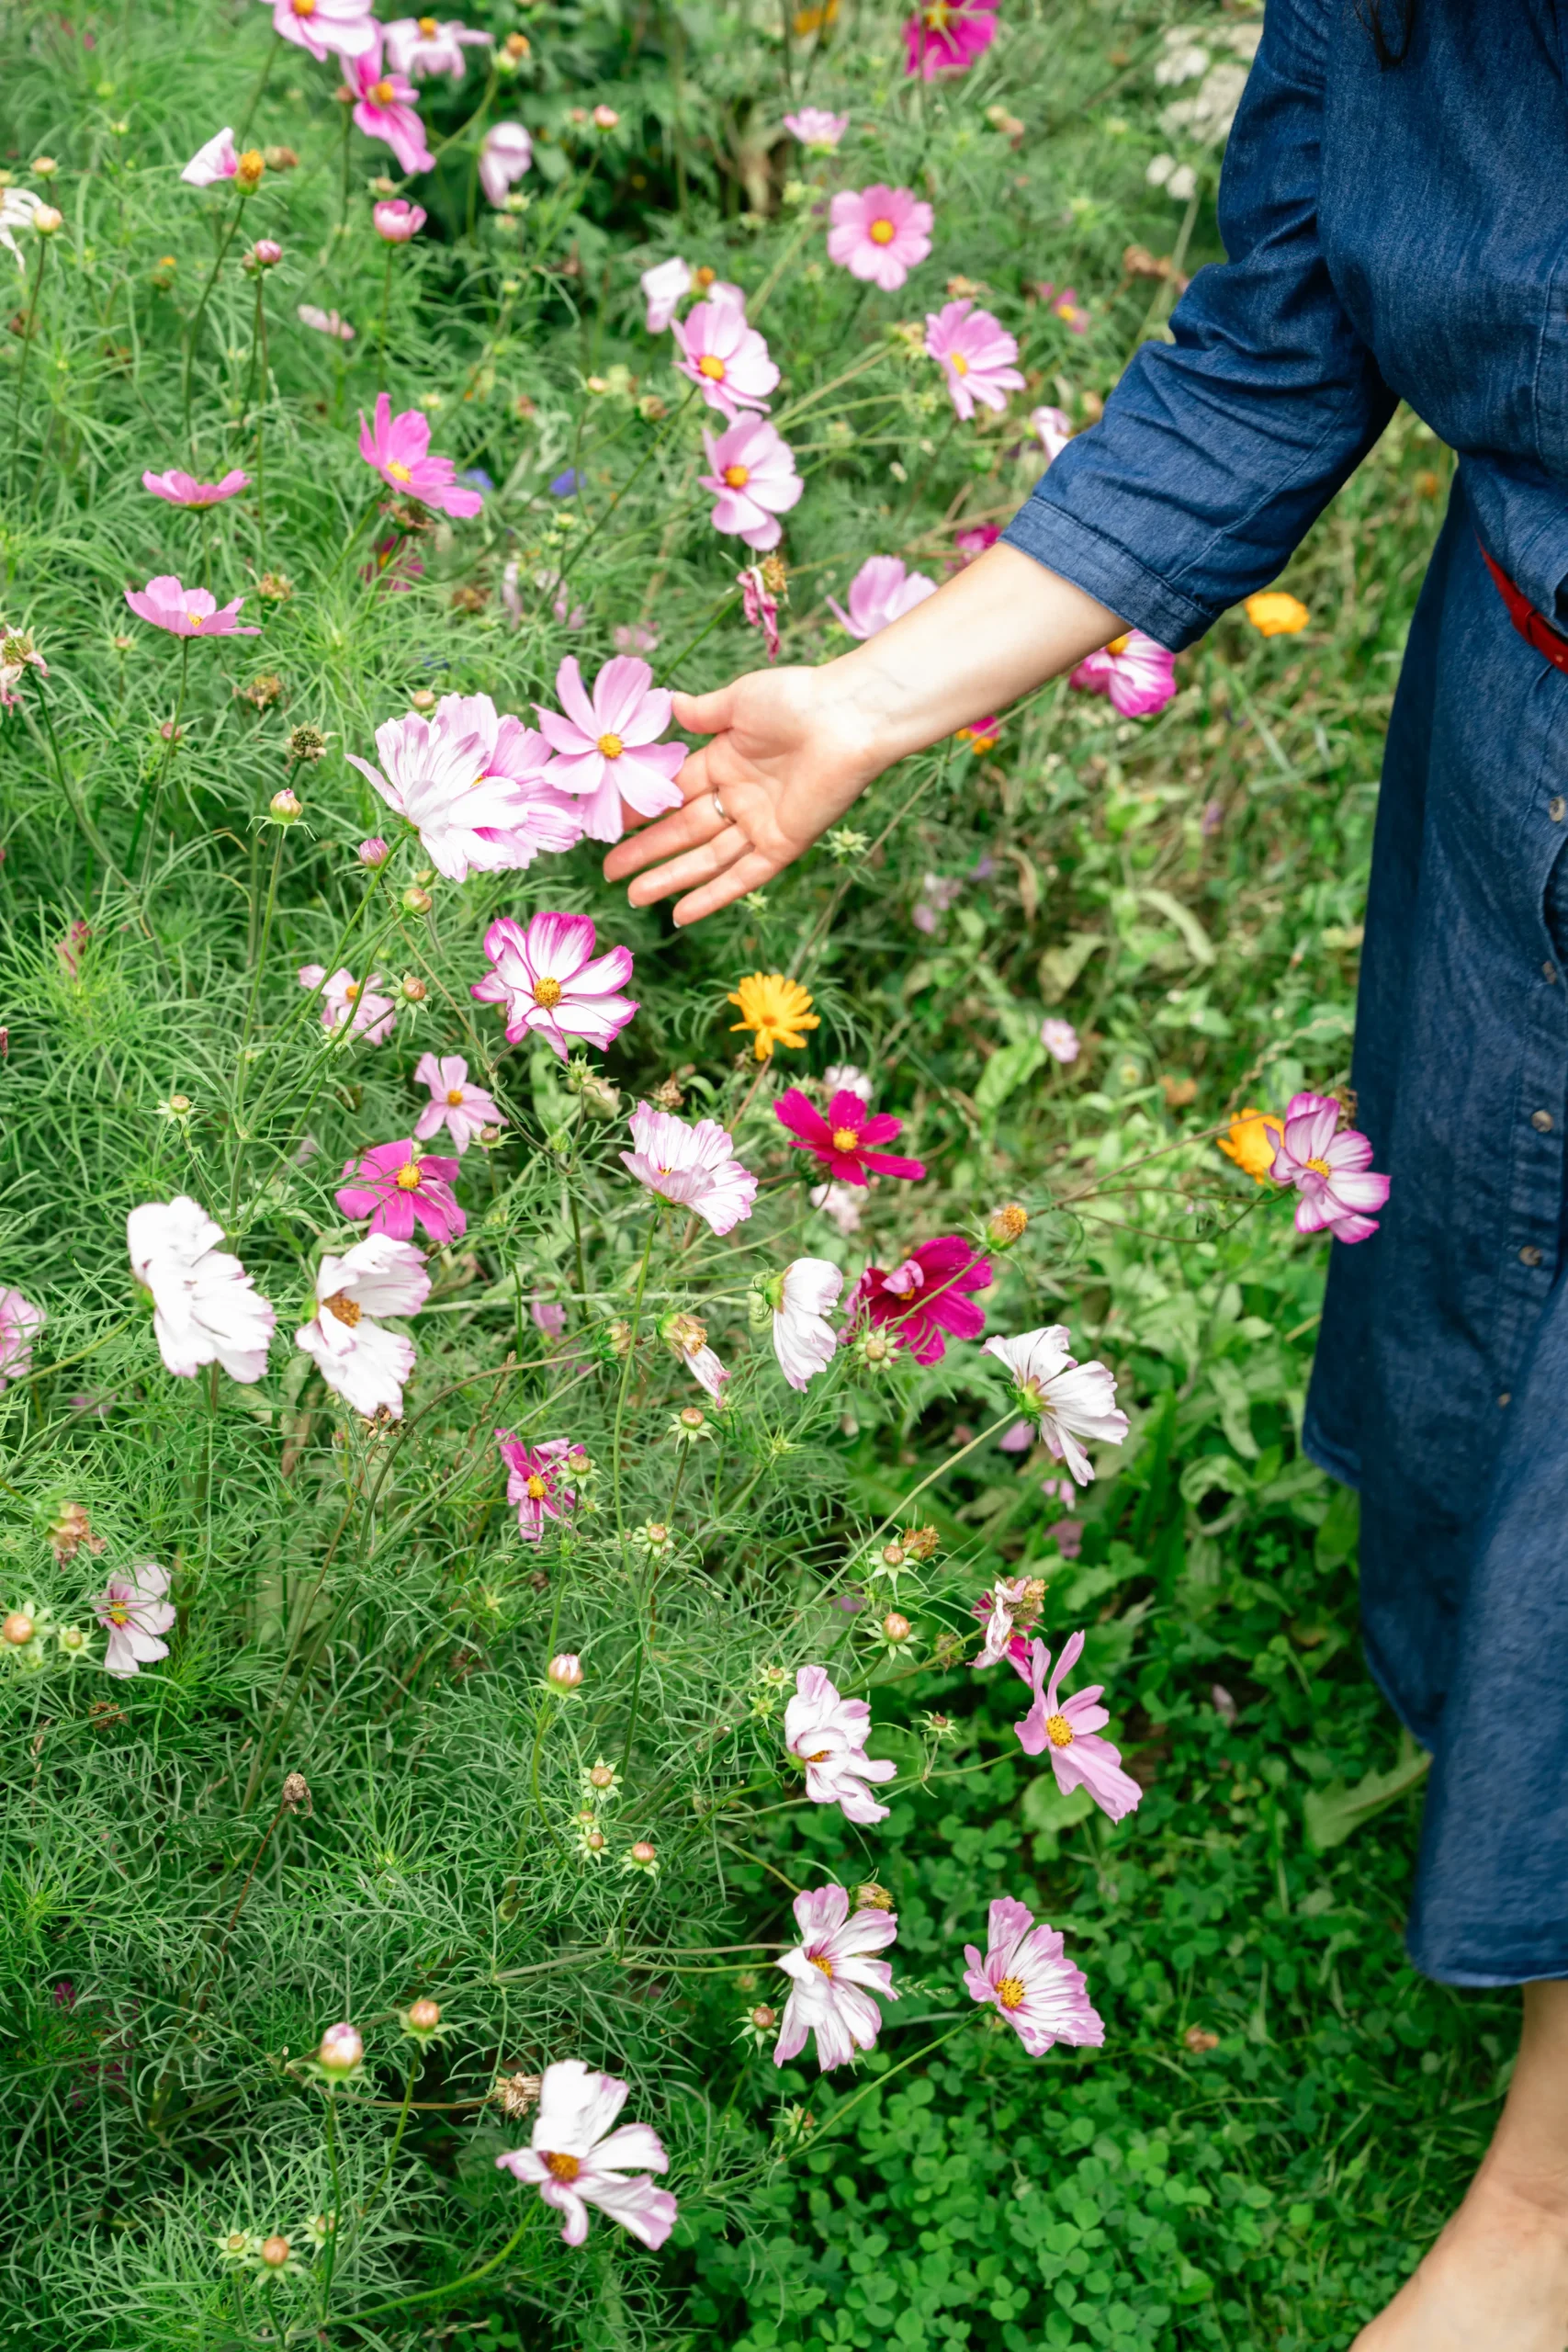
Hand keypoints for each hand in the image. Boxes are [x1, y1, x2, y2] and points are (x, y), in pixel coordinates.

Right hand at [602, 661, 885, 926]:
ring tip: (631, 895)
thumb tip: (670, 705)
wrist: (849, 716)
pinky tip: (681, 915)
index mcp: (726, 761)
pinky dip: (713, 896)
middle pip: (683, 831)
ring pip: (706, 859)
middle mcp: (740, 797)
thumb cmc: (797, 698)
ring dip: (669, 878)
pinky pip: (743, 877)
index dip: (641, 809)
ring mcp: (761, 823)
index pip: (674, 792)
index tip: (607, 823)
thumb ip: (704, 712)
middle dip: (645, 852)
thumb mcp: (739, 700)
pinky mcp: (784, 844)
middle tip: (609, 870)